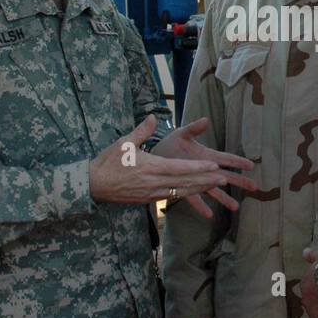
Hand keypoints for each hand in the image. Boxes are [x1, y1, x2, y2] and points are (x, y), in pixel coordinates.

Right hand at [89, 116, 239, 208]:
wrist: (92, 186)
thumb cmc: (107, 163)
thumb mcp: (123, 143)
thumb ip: (142, 131)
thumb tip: (154, 117)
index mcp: (151, 167)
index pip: (180, 168)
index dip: (198, 168)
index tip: (214, 166)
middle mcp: (154, 183)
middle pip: (185, 182)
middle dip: (205, 180)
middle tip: (224, 179)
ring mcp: (152, 193)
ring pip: (181, 191)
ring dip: (199, 188)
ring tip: (216, 187)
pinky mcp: (148, 200)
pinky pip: (171, 196)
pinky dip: (186, 194)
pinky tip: (195, 192)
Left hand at [150, 116, 256, 218]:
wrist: (156, 154)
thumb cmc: (172, 142)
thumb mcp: (183, 134)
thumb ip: (194, 128)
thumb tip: (206, 119)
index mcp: (206, 156)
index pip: (226, 159)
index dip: (238, 161)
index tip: (251, 165)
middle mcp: (205, 169)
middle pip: (226, 176)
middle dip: (240, 181)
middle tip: (255, 187)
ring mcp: (196, 180)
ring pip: (213, 190)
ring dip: (225, 198)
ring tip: (236, 207)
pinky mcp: (185, 187)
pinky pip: (194, 199)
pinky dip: (201, 207)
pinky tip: (209, 215)